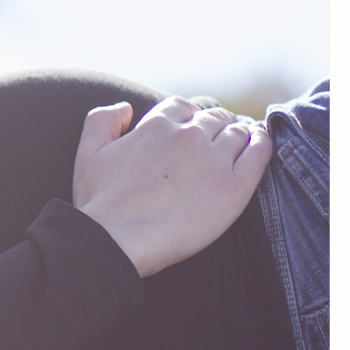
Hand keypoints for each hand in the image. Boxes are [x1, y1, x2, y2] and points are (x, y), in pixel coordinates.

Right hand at [73, 97, 271, 277]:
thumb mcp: (87, 154)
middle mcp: (188, 136)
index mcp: (155, 126)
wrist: (115, 242)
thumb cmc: (98, 204)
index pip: (182, 107)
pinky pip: (259, 154)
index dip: (187, 115)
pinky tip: (259, 143)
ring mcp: (213, 160)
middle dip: (214, 124)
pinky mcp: (234, 187)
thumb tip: (126, 107)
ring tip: (240, 141)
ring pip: (237, 132)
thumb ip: (101, 120)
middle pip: (213, 117)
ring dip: (239, 132)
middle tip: (216, 139)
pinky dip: (262, 143)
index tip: (189, 129)